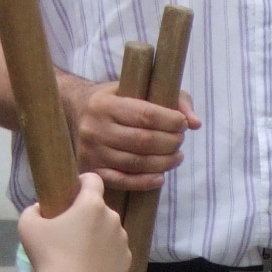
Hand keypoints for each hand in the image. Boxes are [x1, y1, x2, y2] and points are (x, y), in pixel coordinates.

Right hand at [17, 172, 130, 271]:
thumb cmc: (48, 257)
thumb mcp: (28, 226)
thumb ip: (34, 209)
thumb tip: (41, 208)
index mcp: (92, 205)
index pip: (94, 180)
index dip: (83, 182)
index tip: (73, 192)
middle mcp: (112, 218)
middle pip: (100, 208)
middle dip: (87, 214)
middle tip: (69, 231)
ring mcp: (122, 240)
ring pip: (109, 229)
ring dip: (97, 234)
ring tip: (80, 253)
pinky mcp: (127, 260)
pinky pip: (115, 250)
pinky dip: (105, 254)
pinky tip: (90, 267)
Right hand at [66, 74, 199, 193]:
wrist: (76, 111)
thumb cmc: (116, 99)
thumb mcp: (139, 89)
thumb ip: (173, 99)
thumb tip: (195, 123)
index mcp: (104, 104)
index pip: (146, 115)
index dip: (170, 122)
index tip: (182, 124)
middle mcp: (94, 128)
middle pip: (143, 141)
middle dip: (170, 143)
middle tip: (180, 141)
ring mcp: (91, 152)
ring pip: (135, 163)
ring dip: (163, 163)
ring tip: (176, 157)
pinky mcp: (92, 170)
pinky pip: (122, 181)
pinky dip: (145, 182)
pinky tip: (160, 177)